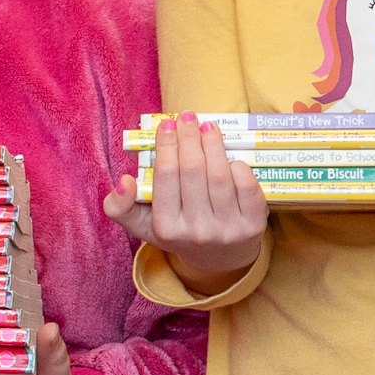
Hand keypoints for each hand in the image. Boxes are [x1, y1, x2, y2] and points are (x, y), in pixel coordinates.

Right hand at [104, 111, 267, 293]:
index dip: (166, 145)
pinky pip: (247, 187)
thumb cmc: (179, 231)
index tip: (167, 124)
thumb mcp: (144, 225)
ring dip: (214, 144)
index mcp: (167, 228)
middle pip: (193, 171)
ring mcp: (228, 230)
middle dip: (189, 138)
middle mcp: (197, 231)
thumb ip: (120, 207)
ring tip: (208, 127)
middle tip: (187, 117)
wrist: (221, 257)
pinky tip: (230, 156)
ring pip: (220, 176)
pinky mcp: (253, 226)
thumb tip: (125, 180)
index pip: (166, 176)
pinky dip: (238, 166)